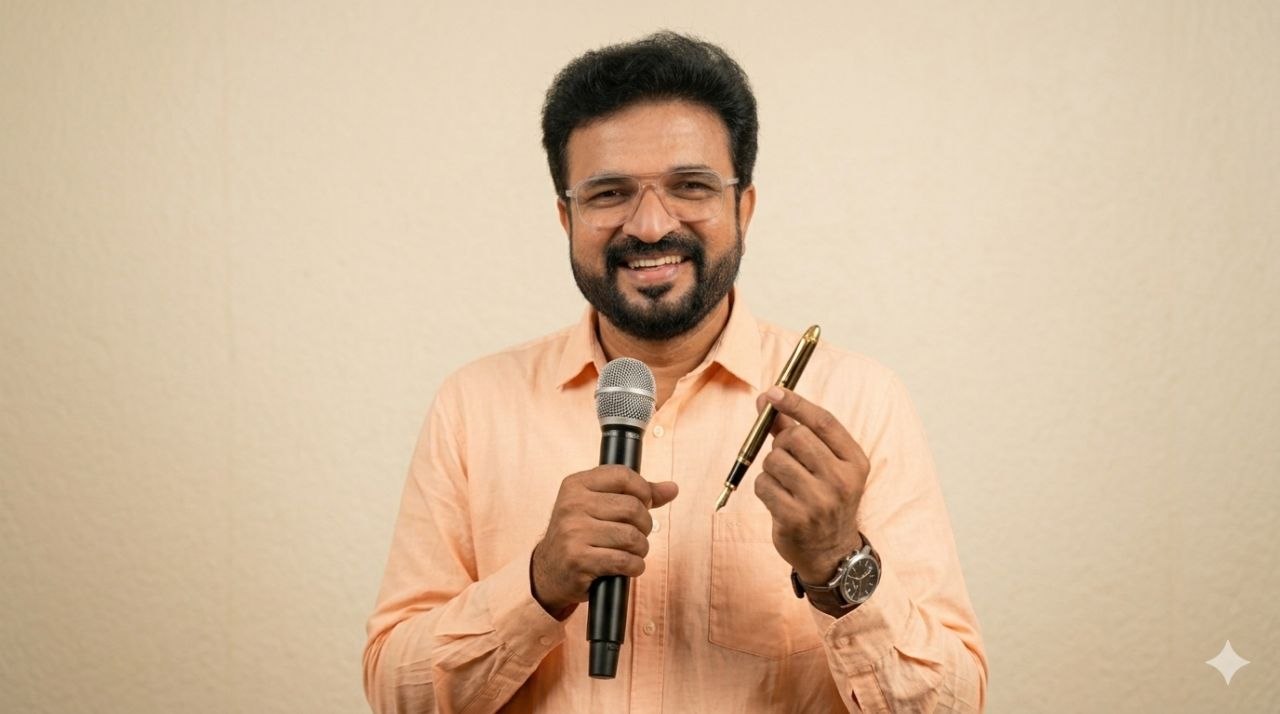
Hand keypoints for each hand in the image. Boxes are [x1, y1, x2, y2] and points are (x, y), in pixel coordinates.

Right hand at [531, 465, 678, 618]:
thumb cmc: (581, 534)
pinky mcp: (578, 560)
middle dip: (644, 525)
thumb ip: (636, 495)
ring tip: (631, 551)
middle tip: (637, 534)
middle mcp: (572, 505)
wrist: (549, 570)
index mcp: (576, 484)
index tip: (643, 504)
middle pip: (632, 508)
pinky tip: (627, 566)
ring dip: (640, 549)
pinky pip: (624, 560)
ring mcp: (573, 532)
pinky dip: (634, 566)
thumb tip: (673, 488)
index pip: (623, 475)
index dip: (643, 491)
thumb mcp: (600, 506)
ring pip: (632, 536)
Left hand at [753, 386, 869, 584]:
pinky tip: (777, 500)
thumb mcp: (824, 466)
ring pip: (774, 460)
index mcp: (855, 462)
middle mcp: (842, 481)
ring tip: (784, 484)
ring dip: (770, 468)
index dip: (795, 403)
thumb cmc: (824, 499)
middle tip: (786, 459)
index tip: (773, 391)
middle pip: (795, 437)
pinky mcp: (795, 519)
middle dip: (781, 443)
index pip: (824, 421)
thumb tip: (767, 399)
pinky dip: (763, 487)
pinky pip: (763, 484)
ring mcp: (819, 502)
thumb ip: (796, 430)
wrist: (831, 553)